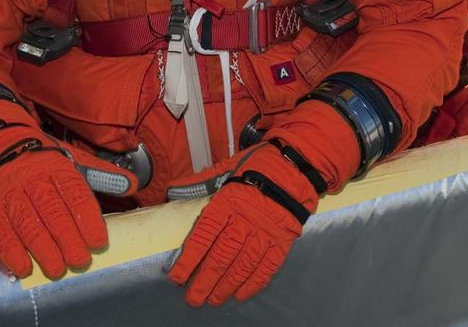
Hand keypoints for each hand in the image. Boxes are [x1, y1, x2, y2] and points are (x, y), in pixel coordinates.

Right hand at [0, 109, 139, 278]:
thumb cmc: (45, 162)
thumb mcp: (75, 161)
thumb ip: (103, 175)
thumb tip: (133, 184)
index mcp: (58, 168)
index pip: (75, 193)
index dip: (88, 218)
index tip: (99, 241)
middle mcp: (34, 180)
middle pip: (52, 211)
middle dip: (68, 238)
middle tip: (81, 261)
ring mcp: (12, 196)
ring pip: (28, 224)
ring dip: (43, 250)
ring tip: (58, 270)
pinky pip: (1, 233)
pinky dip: (12, 253)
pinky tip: (24, 269)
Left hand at [167, 143, 318, 306]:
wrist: (295, 167)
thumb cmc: (256, 168)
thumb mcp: (225, 169)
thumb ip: (199, 183)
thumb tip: (172, 189)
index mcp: (228, 201)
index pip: (204, 235)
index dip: (189, 258)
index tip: (177, 277)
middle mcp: (245, 219)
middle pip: (222, 256)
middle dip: (205, 280)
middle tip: (193, 298)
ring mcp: (265, 232)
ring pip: (242, 265)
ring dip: (226, 286)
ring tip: (213, 299)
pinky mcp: (282, 240)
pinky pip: (267, 267)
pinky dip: (253, 283)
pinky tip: (241, 294)